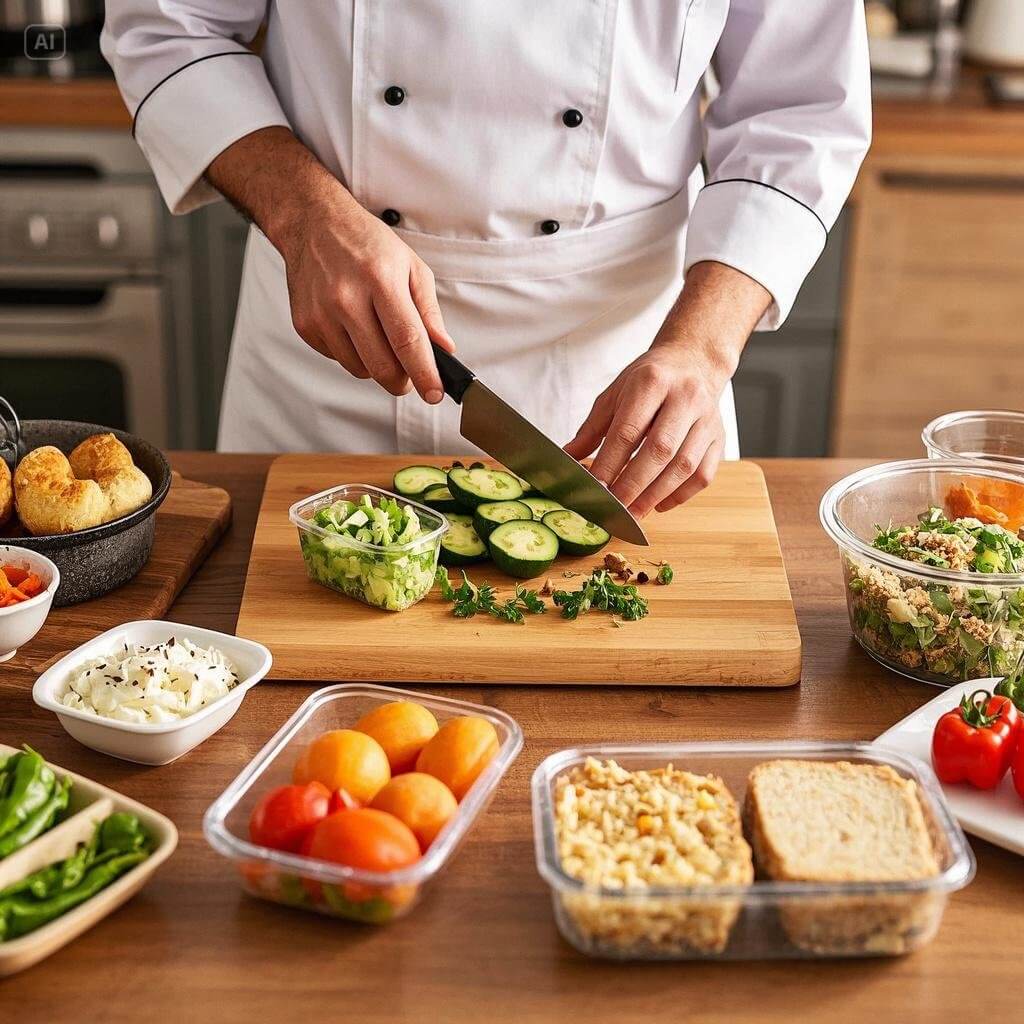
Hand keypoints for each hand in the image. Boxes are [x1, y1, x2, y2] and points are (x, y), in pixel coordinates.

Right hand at [206, 127, 453, 402]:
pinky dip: (353, 353)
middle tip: (410, 373)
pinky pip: (338, 359)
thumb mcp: (411, 267)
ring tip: (379, 337)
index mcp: (380, 280)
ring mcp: (321, 313)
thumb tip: (444, 349)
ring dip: (377, 366)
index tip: (434, 393)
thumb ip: (429, 311)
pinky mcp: (305, 325)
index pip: (407, 340)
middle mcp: (346, 298)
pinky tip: (354, 328)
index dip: (424, 374)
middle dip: (402, 380)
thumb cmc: (367, 244)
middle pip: (382, 366)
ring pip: (360, 369)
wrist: (314, 224)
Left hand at [565, 261, 770, 516]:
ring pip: (684, 465)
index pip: (628, 430)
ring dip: (656, 494)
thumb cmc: (650, 379)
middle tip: (615, 507)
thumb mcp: (616, 393)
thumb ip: (592, 429)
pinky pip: (704, 473)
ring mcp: (707, 418)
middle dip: (633, 484)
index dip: (609, 462)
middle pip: (659, 449)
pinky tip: (659, 504)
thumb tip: (567, 460)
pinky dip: (681, 495)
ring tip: (634, 512)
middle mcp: (685, 397)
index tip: (594, 487)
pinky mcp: (720, 437)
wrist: (695, 361)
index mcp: (652, 382)